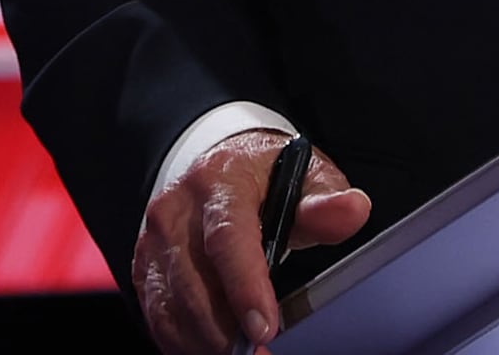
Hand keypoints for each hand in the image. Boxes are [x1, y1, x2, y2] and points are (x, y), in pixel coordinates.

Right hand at [134, 129, 372, 354]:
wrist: (218, 162)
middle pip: (194, 282)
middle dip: (225, 330)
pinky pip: (158, 315)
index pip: (228, 237)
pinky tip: (213, 351)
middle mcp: (176, 210)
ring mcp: (154, 241)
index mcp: (219, 182)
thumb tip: (353, 210)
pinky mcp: (145, 267)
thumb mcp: (303, 174)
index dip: (245, 287)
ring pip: (171, 305)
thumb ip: (325, 200)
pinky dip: (184, 342)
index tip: (265, 328)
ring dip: (205, 342)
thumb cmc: (265, 175)